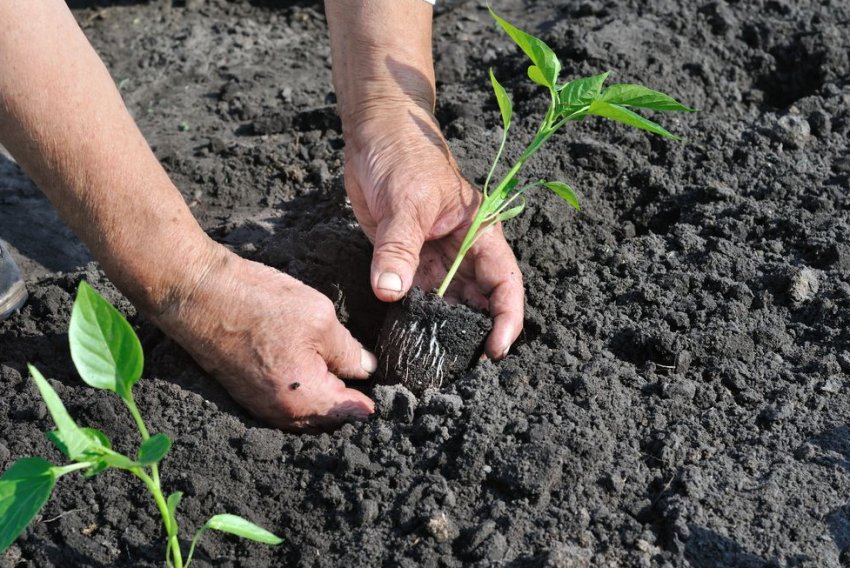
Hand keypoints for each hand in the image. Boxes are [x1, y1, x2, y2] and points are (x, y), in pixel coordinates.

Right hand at [153, 245, 375, 430]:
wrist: (197, 293)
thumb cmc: (258, 302)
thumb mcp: (319, 318)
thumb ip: (349, 351)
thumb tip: (367, 369)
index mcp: (305, 398)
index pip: (352, 412)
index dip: (373, 398)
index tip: (389, 388)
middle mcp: (282, 413)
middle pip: (329, 418)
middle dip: (350, 401)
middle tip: (369, 376)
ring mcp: (261, 406)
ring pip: (308, 412)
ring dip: (326, 397)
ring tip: (344, 371)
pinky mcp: (248, 393)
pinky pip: (287, 402)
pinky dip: (304, 391)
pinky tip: (313, 367)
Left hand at [342, 103, 524, 358]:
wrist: (374, 133)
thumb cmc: (403, 155)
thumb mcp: (405, 201)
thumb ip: (398, 248)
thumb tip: (390, 292)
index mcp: (481, 232)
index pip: (505, 283)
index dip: (507, 319)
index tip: (495, 350)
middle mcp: (463, 250)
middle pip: (479, 301)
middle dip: (474, 333)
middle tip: (458, 366)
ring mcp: (435, 257)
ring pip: (448, 303)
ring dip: (442, 328)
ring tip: (433, 360)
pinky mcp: (408, 259)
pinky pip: (416, 295)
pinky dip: (413, 316)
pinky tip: (406, 337)